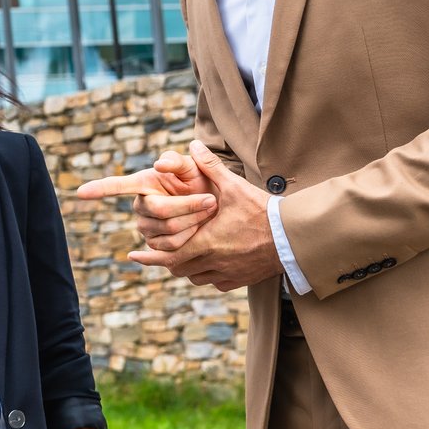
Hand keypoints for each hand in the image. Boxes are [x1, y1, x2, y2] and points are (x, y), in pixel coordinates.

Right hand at [78, 150, 217, 252]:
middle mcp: (139, 206)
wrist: (214, 206)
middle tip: (210, 200)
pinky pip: (173, 246)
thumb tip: (159, 164)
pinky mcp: (156, 246)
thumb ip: (177, 161)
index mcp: (142, 183)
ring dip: (194, 221)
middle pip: (160, 211)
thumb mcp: (192, 165)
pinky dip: (192, 237)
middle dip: (189, 205)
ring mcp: (145, 228)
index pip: (116, 186)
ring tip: (207, 212)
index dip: (99, 189)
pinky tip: (198, 227)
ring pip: (168, 230)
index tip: (80, 192)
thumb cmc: (200, 181)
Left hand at [126, 141, 279, 290]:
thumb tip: (193, 145)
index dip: (148, 257)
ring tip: (180, 256)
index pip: (167, 256)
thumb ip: (211, 167)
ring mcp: (228, 274)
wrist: (294, 238)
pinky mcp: (241, 280)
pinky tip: (206, 263)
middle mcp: (213, 263)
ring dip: (185, 267)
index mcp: (206, 242)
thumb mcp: (234, 187)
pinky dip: (206, 274)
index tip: (133, 255)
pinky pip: (214, 282)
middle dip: (166, 259)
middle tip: (156, 252)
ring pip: (195, 276)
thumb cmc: (263, 212)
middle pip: (178, 268)